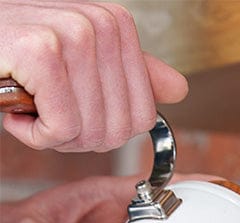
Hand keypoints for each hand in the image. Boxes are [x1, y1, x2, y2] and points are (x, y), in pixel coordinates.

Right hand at [0, 0, 187, 151]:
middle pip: (118, 129)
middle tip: (45, 110)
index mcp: (116, 24)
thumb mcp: (77, 58)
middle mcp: (100, 24)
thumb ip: (129, 73)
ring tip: (29, 104)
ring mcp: (73, 34)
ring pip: (90, 132)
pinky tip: (14, 107)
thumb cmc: (13, 50)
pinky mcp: (42, 52)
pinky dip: (34, 134)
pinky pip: (61, 128)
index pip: (144, 117)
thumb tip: (178, 88)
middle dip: (78, 136)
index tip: (72, 108)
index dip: (106, 129)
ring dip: (52, 135)